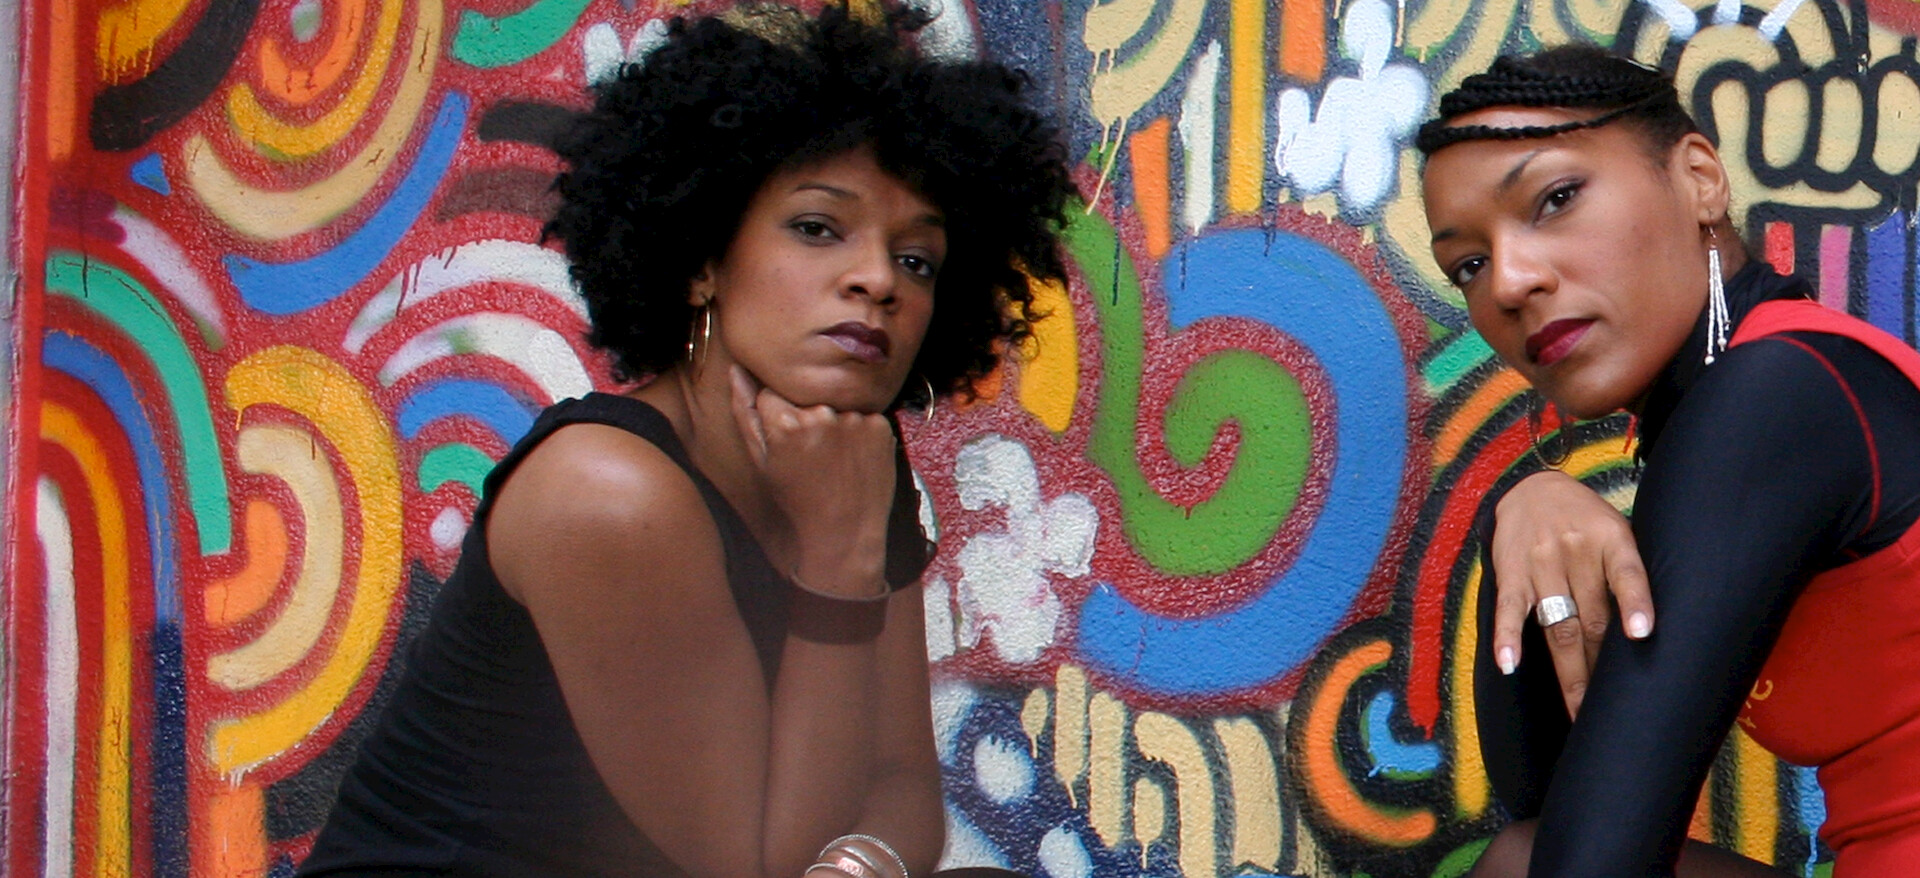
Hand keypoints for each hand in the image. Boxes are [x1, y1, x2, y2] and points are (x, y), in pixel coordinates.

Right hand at [730, 365, 895, 597]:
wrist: (844, 531)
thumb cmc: (797, 498)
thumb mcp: (761, 459)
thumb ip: (745, 410)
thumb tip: (737, 368)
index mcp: (785, 421)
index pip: (773, 391)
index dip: (778, 415)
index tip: (788, 441)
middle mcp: (821, 414)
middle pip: (807, 395)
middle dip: (806, 415)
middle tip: (813, 453)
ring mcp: (854, 418)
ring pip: (836, 403)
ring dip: (835, 422)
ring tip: (835, 457)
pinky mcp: (881, 424)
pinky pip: (863, 413)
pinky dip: (859, 430)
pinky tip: (855, 456)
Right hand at [1489, 469, 1651, 716]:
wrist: (1531, 487)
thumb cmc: (1587, 520)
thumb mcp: (1616, 530)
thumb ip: (1628, 571)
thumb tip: (1651, 633)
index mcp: (1611, 539)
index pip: (1626, 573)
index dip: (1635, 604)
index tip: (1641, 634)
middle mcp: (1574, 550)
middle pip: (1592, 617)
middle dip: (1603, 667)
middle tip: (1613, 710)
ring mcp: (1540, 561)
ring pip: (1558, 624)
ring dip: (1570, 670)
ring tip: (1579, 709)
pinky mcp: (1511, 572)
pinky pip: (1510, 610)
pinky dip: (1508, 639)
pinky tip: (1510, 665)